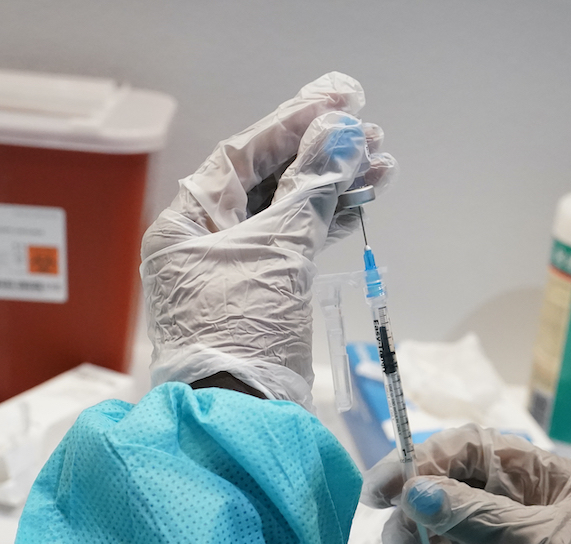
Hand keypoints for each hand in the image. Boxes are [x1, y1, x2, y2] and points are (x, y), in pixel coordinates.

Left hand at [140, 72, 396, 408]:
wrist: (242, 416)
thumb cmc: (243, 331)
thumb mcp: (278, 252)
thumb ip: (311, 190)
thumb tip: (342, 135)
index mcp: (188, 222)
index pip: (242, 155)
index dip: (293, 122)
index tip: (339, 100)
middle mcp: (206, 239)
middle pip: (268, 179)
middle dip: (321, 156)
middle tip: (371, 135)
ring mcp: (235, 268)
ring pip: (288, 211)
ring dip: (334, 187)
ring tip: (382, 166)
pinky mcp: (262, 294)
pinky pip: (297, 243)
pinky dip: (329, 222)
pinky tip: (362, 202)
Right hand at [360, 426, 570, 543]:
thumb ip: (479, 519)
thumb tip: (416, 492)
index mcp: (534, 473)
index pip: (464, 450)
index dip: (418, 463)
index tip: (382, 493)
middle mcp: (513, 499)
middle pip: (440, 494)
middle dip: (415, 527)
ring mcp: (500, 540)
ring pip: (438, 538)